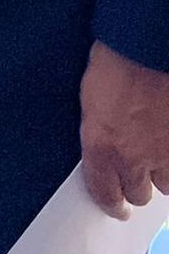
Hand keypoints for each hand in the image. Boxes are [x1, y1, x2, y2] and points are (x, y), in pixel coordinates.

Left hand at [79, 40, 168, 216]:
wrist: (147, 46)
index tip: (116, 207)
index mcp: (101, 146)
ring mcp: (164, 153)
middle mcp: (134, 157)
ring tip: (157, 156)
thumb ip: (99, 131)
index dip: (110, 203)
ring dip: (161, 174)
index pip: (104, 192)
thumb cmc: (115, 60)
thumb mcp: (91, 97)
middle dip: (136, 186)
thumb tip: (107, 144)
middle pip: (138, 194)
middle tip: (137, 175)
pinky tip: (166, 142)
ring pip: (167, 185)